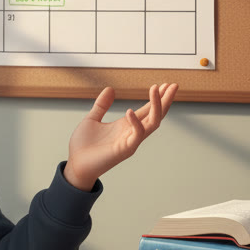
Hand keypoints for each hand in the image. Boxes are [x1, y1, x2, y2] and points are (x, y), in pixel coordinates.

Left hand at [63, 82, 177, 190]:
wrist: (75, 164)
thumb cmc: (83, 145)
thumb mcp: (92, 119)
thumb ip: (102, 105)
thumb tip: (110, 88)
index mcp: (125, 125)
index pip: (147, 110)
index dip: (156, 97)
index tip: (164, 84)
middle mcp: (131, 132)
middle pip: (155, 115)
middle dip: (165, 100)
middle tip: (174, 85)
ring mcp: (131, 141)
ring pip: (152, 123)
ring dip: (157, 106)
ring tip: (157, 89)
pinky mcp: (125, 149)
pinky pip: (137, 134)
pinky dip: (136, 122)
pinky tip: (130, 110)